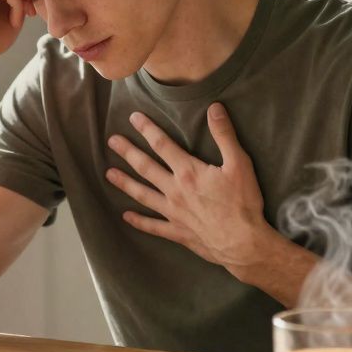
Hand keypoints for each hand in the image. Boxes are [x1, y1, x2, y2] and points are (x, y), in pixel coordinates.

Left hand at [105, 103, 272, 269]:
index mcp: (188, 172)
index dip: (147, 129)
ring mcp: (173, 213)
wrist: (243, 244)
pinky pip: (153, 226)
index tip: (133, 118)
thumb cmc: (243, 203)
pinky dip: (138, 221)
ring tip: (109, 174)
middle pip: (145, 167)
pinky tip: (126, 216)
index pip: (162, 145)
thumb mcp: (239, 164)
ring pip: (142, 195)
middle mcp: (175, 191)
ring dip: (125, 183)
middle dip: (128, 152)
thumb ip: (225, 135)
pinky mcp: (177, 232)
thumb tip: (214, 108)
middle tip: (111, 141)